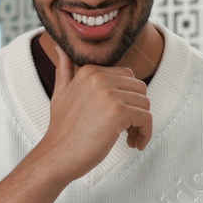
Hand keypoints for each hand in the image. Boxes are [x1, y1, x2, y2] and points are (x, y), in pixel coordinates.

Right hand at [34, 45, 152, 183]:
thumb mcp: (60, 93)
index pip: (127, 76)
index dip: (128, 97)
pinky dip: (145, 133)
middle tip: (128, 129)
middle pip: (140, 89)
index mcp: (90, 71)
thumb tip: (61, 47)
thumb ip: (64, 69)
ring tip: (129, 138)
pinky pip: (146, 119)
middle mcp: (100, 78)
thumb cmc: (62, 129)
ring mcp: (109, 94)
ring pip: (145, 104)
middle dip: (137, 109)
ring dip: (141, 124)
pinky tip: (134, 144)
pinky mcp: (118, 113)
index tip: (121, 116)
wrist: (56, 155)